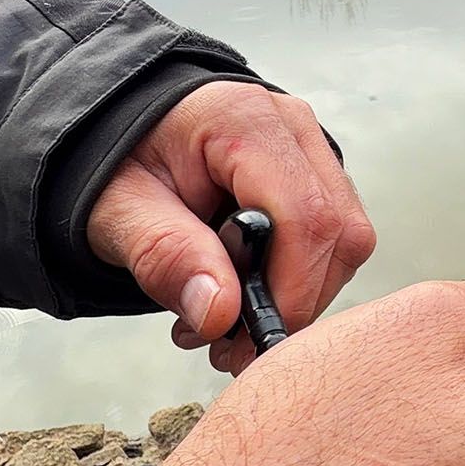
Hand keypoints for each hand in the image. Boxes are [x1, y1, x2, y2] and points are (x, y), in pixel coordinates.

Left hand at [88, 81, 375, 371]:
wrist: (122, 141)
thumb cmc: (117, 164)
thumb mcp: (119, 210)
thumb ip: (166, 256)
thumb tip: (220, 314)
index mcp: (243, 119)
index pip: (304, 213)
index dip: (289, 288)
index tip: (247, 340)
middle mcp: (293, 127)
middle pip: (337, 231)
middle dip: (294, 302)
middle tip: (227, 345)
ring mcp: (313, 150)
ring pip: (347, 241)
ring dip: (299, 296)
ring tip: (227, 321)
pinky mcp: (318, 178)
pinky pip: (336, 239)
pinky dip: (299, 280)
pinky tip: (247, 293)